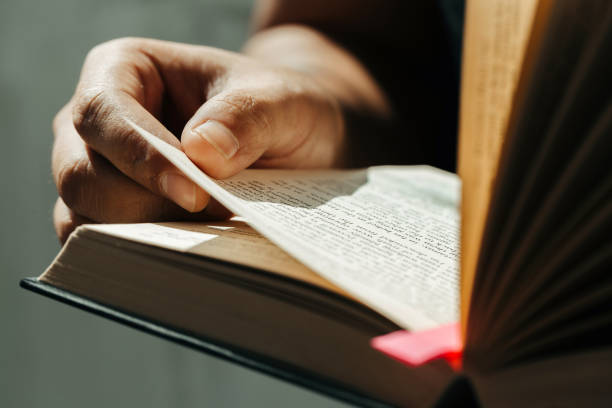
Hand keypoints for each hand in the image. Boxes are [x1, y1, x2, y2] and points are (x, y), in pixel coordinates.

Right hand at [52, 37, 344, 242]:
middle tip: (213, 217)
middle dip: (142, 206)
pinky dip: (139, 254)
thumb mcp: (280, 101)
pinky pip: (101, 243)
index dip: (141, 158)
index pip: (103, 114)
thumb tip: (201, 152)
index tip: (195, 195)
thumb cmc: (273, 107)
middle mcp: (99, 122)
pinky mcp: (112, 211)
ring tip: (208, 233)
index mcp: (123, 69)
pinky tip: (189, 253)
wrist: (286, 136)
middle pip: (81, 173)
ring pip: (84, 214)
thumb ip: (247, 116)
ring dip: (143, 235)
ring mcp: (99, 169)